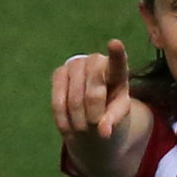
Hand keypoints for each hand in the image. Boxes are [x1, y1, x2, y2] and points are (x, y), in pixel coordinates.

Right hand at [49, 38, 137, 168]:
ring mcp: (76, 64)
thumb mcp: (117, 115)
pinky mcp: (59, 72)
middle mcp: (96, 61)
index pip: (118, 62)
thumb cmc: (109, 109)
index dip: (116, 53)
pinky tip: (68, 128)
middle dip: (93, 115)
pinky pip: (58, 101)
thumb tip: (103, 133)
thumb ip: (113, 121)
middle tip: (94, 127)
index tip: (115, 43)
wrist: (88, 106)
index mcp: (117, 71)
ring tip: (83, 130)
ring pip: (75, 99)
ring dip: (78, 120)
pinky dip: (63, 118)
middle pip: (94, 93)